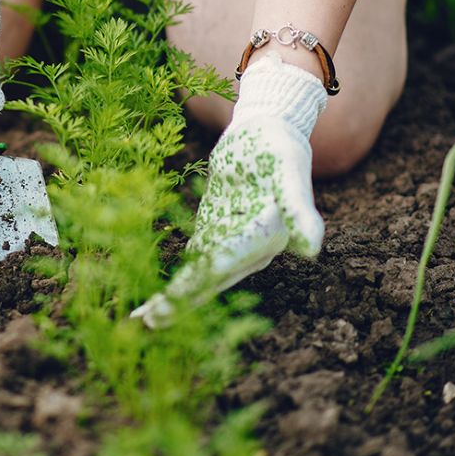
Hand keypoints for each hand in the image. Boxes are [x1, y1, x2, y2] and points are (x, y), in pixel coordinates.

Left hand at [132, 54, 327, 327]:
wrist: (269, 130)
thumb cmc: (281, 149)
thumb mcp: (290, 174)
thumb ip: (299, 211)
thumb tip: (311, 250)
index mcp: (265, 240)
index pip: (223, 266)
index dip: (195, 285)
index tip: (168, 303)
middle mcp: (249, 250)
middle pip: (209, 281)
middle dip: (178, 303)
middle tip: (145, 325)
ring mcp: (231, 242)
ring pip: (199, 277)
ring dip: (173, 299)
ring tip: (142, 321)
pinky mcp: (215, 231)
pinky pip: (193, 261)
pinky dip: (175, 279)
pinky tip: (153, 297)